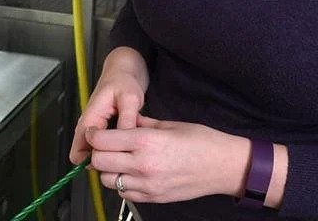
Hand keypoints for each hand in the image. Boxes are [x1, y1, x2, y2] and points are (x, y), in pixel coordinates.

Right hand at [69, 47, 148, 164]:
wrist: (123, 70)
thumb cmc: (124, 81)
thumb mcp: (129, 98)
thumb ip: (127, 120)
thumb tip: (125, 141)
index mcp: (90, 119)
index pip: (79, 153)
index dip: (94, 163)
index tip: (112, 164)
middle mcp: (88, 127)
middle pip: (87, 157)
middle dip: (104, 162)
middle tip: (125, 161)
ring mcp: (95, 129)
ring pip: (97, 153)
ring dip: (111, 156)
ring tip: (129, 154)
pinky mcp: (103, 130)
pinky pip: (105, 147)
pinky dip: (116, 149)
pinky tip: (130, 146)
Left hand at [84, 115, 250, 204]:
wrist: (223, 166)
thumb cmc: (202, 141)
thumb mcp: (169, 124)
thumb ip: (142, 123)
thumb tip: (125, 119)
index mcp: (146, 141)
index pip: (103, 140)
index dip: (94, 134)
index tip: (94, 131)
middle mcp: (143, 165)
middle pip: (99, 161)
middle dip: (97, 152)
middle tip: (103, 145)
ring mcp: (147, 185)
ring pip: (108, 180)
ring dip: (107, 169)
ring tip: (117, 159)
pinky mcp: (153, 198)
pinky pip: (124, 193)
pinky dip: (121, 183)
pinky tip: (130, 173)